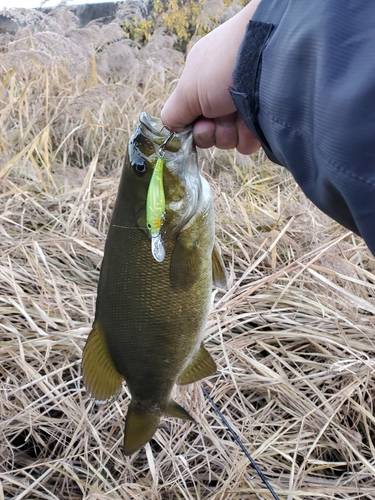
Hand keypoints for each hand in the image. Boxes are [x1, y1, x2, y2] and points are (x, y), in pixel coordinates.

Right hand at [161, 0, 260, 154]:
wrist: (269, 59)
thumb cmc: (222, 67)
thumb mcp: (187, 90)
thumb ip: (173, 113)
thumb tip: (170, 129)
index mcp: (202, 84)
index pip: (191, 118)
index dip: (193, 126)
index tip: (199, 121)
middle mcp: (222, 95)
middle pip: (208, 132)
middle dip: (210, 132)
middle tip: (216, 119)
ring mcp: (244, 108)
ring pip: (228, 140)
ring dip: (229, 134)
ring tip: (238, 116)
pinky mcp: (264, 120)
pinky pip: (247, 143)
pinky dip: (247, 137)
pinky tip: (252, 122)